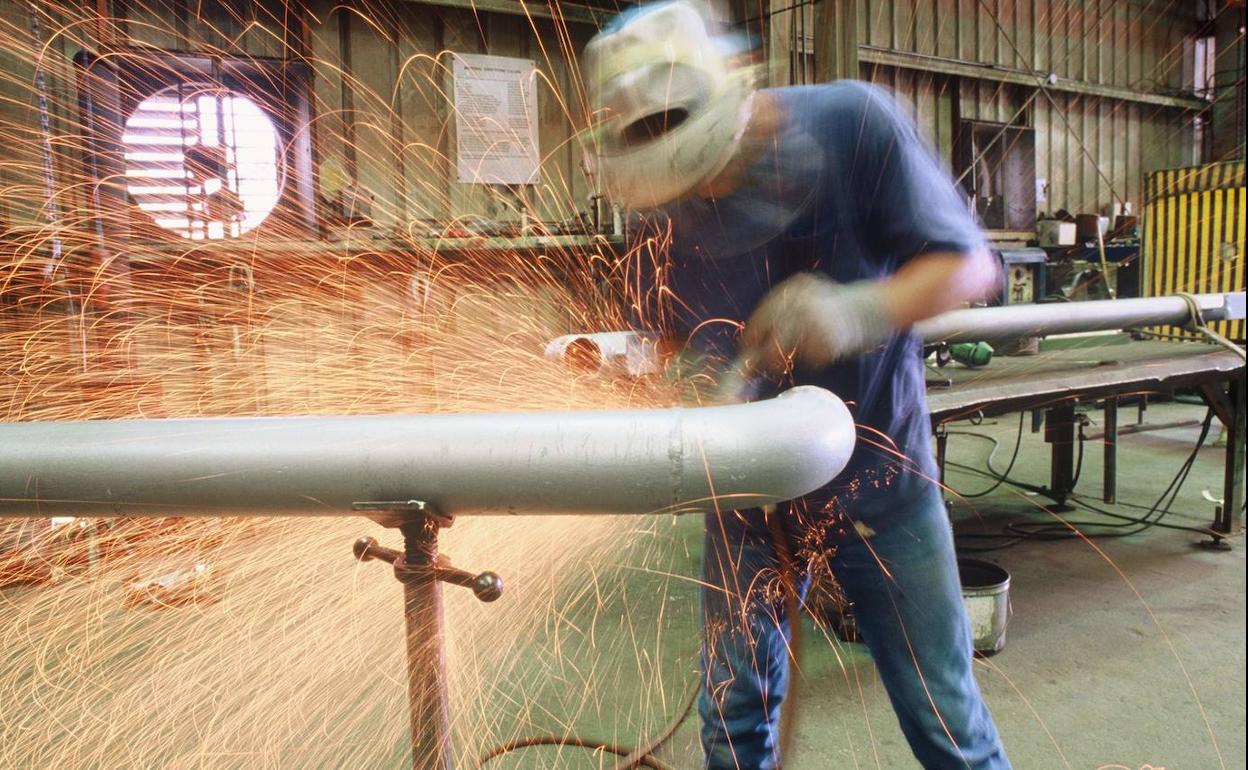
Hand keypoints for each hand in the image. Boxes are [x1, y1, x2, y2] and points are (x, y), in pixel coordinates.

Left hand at [739, 273, 890, 376]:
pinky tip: (828, 349)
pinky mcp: (828, 340)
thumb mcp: (810, 295)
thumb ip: (786, 312)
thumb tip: (757, 339)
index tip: (748, 347)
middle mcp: (802, 303)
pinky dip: (816, 359)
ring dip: (788, 361)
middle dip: (766, 355)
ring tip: (803, 355)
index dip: (753, 334)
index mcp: (795, 289)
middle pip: (772, 338)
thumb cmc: (840, 305)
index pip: (763, 314)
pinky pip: (812, 359)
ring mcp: (815, 322)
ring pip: (788, 351)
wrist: (877, 305)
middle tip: (767, 364)